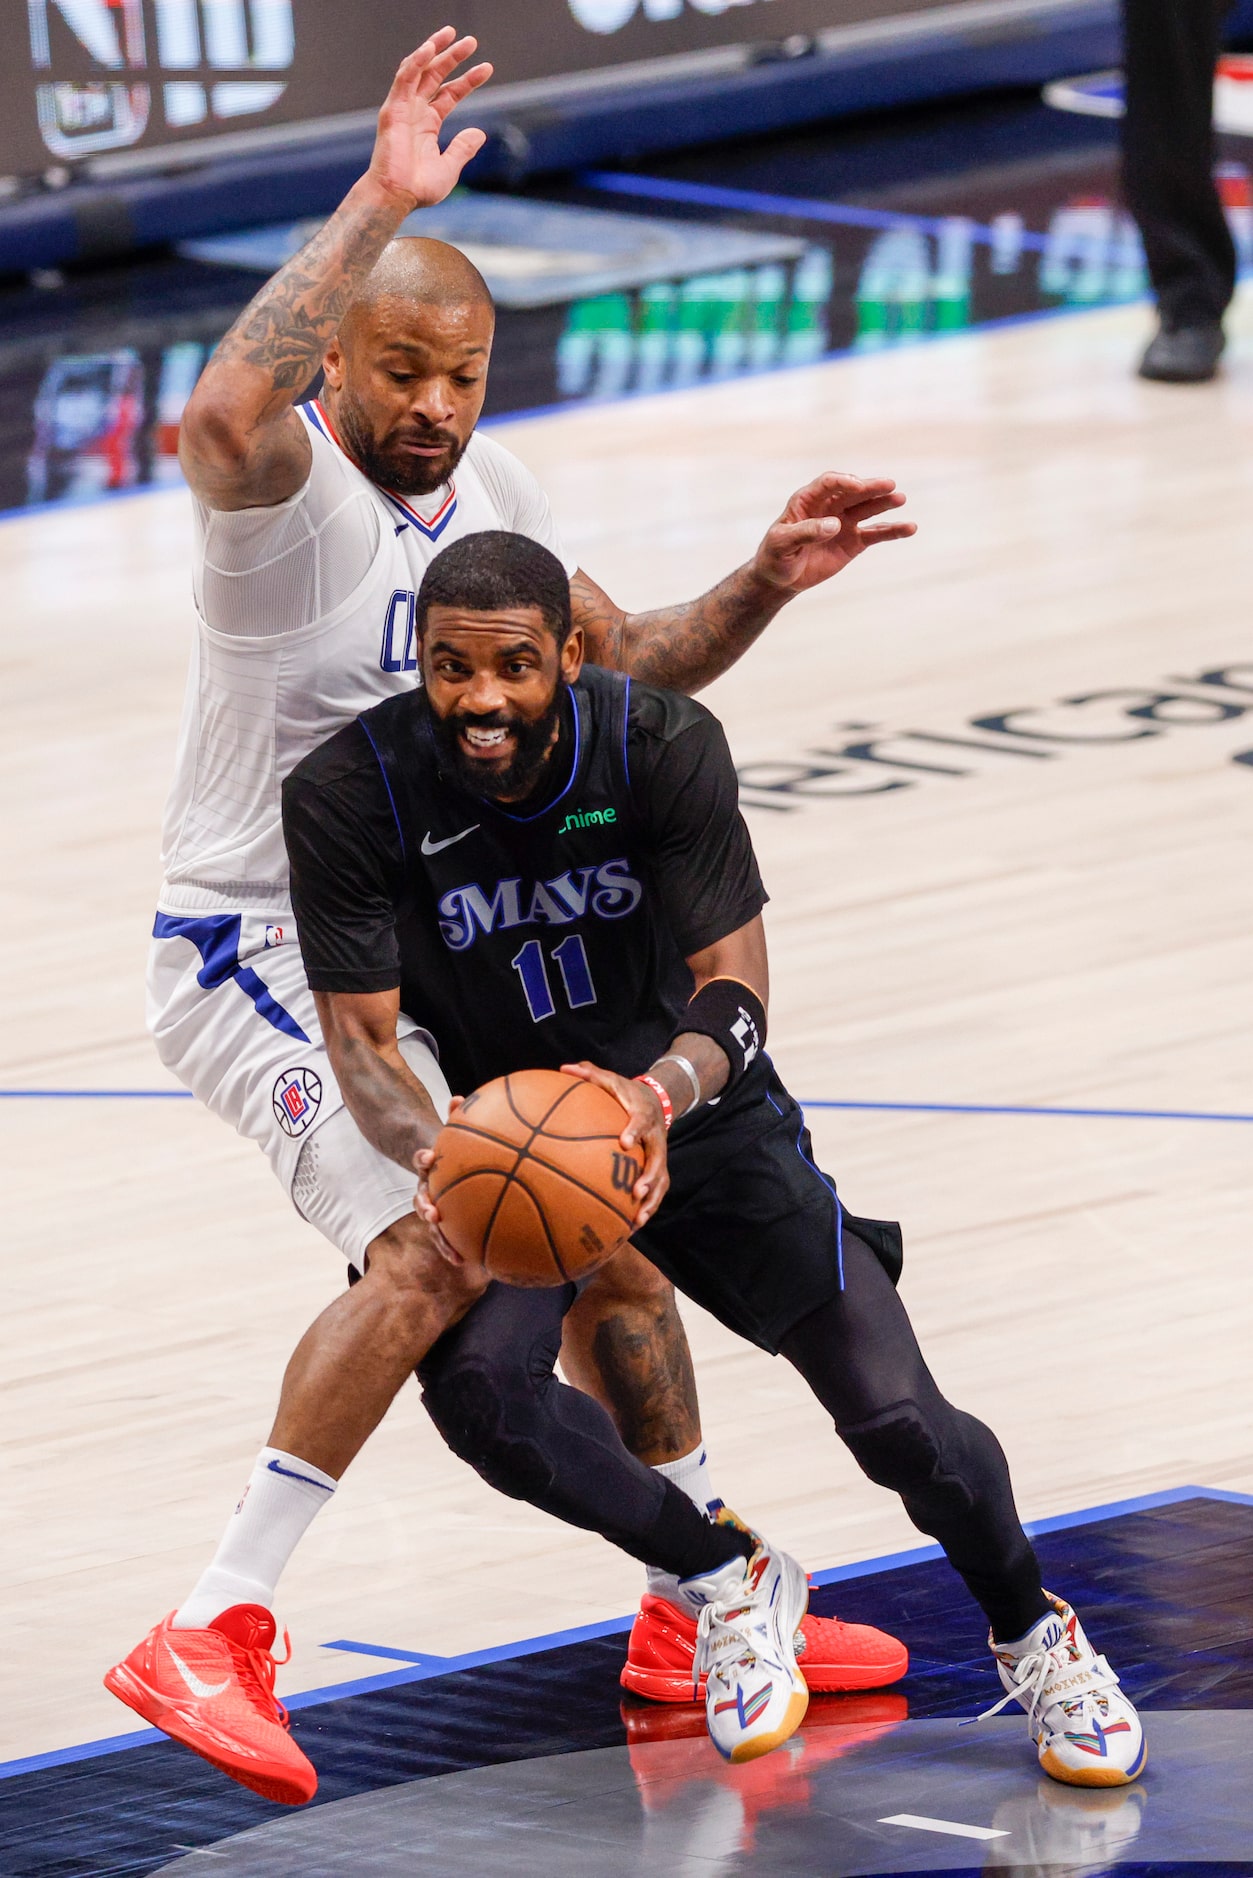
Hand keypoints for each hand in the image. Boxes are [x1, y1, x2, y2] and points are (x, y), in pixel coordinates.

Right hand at [368, 28, 492, 212]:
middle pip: (436, 75)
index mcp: (428, 124)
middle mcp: (416, 112)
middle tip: (471, 41)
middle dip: (453, 56)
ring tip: (452, 34)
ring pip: (419, 70)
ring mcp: (404, 108)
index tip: (487, 68)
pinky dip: (416, 61)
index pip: (450, 93)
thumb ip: (463, 148)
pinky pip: (404, 78)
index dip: (468, 80)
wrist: (397, 197)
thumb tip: (480, 133)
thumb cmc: (419, 188)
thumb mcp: (449, 168)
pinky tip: (430, 48)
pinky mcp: (393, 109)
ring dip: (434, 50)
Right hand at [414, 1095, 469, 1265]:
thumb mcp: (454, 1133)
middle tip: (432, 1212)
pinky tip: (467, 1260)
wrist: (442, 1168)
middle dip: (425, 1207)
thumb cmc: (454, 1149)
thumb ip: (455, 1116)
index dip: (422, 1159)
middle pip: (420, 1199)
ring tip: (451, 1251)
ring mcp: (433, 1206)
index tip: (427, 1156)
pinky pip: (448, 1237)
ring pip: (432, 1224)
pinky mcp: (445, 1222)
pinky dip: (454, 1248)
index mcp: (429, 1167)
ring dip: (439, 1237)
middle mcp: (427, 1188)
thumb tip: (458, 1098)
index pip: (420, 1161)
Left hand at [561, 1062, 669, 1227]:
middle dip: (650, 1176)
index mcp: (643, 1115)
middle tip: (637, 1191)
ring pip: (661, 1180)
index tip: (625, 1142)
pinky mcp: (658, 1168)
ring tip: (638, 1220)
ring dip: (652, 1200)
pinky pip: (656, 1190)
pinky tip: (633, 1225)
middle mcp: (655, 1137)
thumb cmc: (624, 1092)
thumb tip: (563, 1068)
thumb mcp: (610, 1079)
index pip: (640, 1122)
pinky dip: (648, 1207)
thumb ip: (589, 1074)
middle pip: (658, 1158)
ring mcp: (658, 1155)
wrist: (655, 1100)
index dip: (635, 1131)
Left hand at [752, 472, 914, 595]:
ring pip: (868, 509)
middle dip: (870, 488)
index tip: (857, 486)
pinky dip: (893, 531)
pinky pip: (876, 533)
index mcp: (808, 500)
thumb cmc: (775, 556)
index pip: (828, 483)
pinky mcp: (854, 541)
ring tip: (901, 499)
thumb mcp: (782, 543)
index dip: (843, 482)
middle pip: (853, 492)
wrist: (780, 578)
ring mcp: (844, 522)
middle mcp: (829, 506)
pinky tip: (910, 528)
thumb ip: (806, 532)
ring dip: (884, 503)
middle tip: (890, 485)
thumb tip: (834, 524)